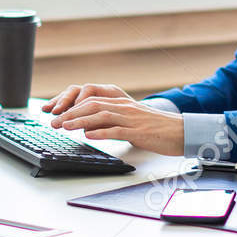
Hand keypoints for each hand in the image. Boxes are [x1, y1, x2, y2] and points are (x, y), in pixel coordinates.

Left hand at [44, 84, 184, 155]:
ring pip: (101, 115)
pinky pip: (116, 130)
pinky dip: (100, 132)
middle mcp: (125, 108)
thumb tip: (89, 129)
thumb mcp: (131, 122)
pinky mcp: (139, 131)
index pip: (92, 100)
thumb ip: (112, 123)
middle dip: (70, 113)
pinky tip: (88, 136)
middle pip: (92, 105)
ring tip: (64, 127)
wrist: (182, 131)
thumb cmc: (157, 129)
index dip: (72, 107)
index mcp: (122, 104)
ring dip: (80, 121)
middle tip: (54, 122)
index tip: (57, 115)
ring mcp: (132, 119)